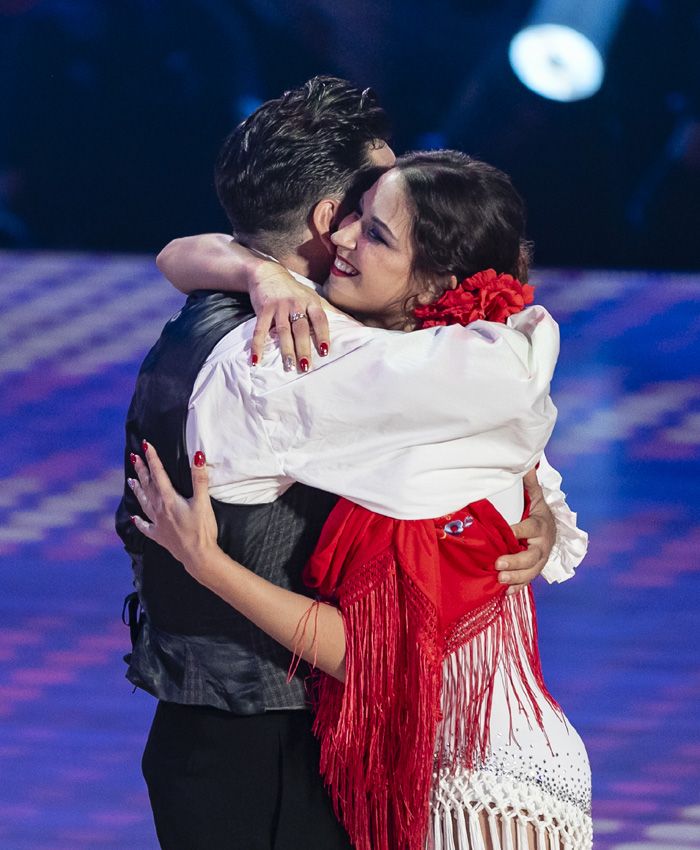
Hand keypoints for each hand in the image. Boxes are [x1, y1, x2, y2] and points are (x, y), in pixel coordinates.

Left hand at [128, 442, 217, 576]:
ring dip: (137, 490)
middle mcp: (159, 509)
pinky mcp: (159, 536)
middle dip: (141, 470)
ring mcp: (157, 523)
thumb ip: (199, 478)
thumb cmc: (202, 529)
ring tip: (130, 480)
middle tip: (133, 457)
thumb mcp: (203, 502)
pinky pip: (145, 527)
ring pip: (144, 502)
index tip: (145, 445)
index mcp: (168, 499)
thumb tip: (198, 456)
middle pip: (148, 485)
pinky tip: (134, 518)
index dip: (152, 458)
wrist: (198, 556)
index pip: (158, 473)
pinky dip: (139, 521)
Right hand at [249, 263, 329, 370]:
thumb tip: (352, 324)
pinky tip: (257, 359)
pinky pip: (260, 330)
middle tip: (305, 367)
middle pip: (301, 329)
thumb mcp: (312, 296)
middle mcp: (296, 303)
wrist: (267, 273)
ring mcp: (279, 306)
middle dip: (303, 348)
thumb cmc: (293, 290)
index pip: (320, 320)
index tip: (325, 352)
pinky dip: (258, 345)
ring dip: (286, 350)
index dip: (323, 335)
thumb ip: (327, 312)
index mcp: (311, 302)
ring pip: (283, 331)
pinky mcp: (264, 309)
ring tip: (289, 366)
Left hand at [496, 467, 555, 594]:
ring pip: (531, 572)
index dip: (519, 531)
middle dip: (515, 561)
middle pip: (532, 556)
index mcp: (540, 525)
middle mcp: (542, 545)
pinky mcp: (534, 570)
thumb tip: (528, 463)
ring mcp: (539, 560)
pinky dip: (517, 588)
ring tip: (500, 580)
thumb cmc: (537, 512)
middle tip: (498, 564)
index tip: (507, 533)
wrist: (551, 531)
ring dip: (516, 578)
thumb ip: (529, 484)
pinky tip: (505, 593)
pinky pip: (527, 581)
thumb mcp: (535, 497)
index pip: (530, 529)